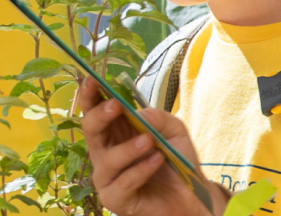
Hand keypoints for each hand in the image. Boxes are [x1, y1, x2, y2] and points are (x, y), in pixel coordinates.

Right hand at [78, 78, 226, 215]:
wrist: (191, 196)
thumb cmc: (176, 159)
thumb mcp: (174, 130)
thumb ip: (158, 118)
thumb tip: (139, 114)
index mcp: (114, 131)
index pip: (94, 110)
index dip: (89, 94)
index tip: (92, 80)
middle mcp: (105, 152)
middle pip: (90, 130)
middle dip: (99, 115)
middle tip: (116, 105)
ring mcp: (107, 177)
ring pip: (106, 160)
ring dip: (127, 148)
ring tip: (149, 140)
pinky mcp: (115, 199)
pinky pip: (122, 183)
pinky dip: (140, 170)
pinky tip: (157, 160)